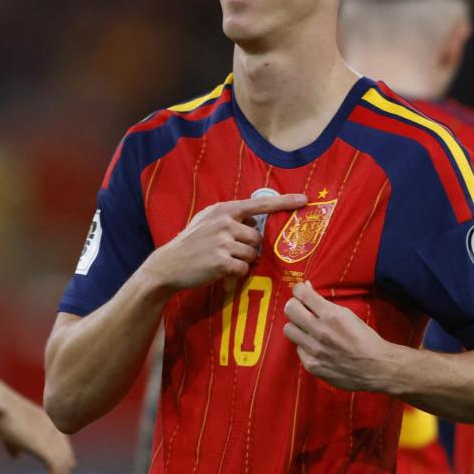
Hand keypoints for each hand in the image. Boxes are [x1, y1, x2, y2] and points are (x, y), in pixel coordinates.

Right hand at [0, 393, 76, 473]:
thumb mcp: (10, 429)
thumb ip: (15, 443)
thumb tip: (15, 456)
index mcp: (47, 422)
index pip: (62, 444)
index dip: (61, 460)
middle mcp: (54, 429)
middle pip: (66, 455)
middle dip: (62, 473)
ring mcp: (51, 438)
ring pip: (63, 464)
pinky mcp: (45, 447)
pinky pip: (56, 469)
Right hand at [140, 194, 307, 292]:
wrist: (168, 265)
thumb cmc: (189, 244)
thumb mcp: (206, 221)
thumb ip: (228, 217)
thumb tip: (253, 221)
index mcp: (223, 209)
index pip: (260, 204)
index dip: (285, 202)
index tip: (305, 200)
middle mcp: (225, 222)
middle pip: (257, 238)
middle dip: (248, 249)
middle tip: (228, 253)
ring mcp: (223, 241)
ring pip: (252, 255)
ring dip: (241, 262)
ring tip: (221, 261)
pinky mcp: (221, 261)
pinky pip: (243, 269)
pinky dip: (236, 273)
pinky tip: (220, 271)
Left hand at [281, 281, 398, 392]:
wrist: (376, 367)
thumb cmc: (365, 338)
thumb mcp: (348, 315)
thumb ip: (326, 304)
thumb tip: (306, 288)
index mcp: (331, 315)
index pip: (301, 294)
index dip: (298, 290)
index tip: (301, 292)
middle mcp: (319, 331)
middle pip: (289, 309)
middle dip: (294, 305)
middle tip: (301, 309)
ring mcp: (313, 349)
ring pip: (288, 329)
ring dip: (296, 326)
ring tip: (306, 329)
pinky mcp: (311, 365)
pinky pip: (298, 349)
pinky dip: (305, 346)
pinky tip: (316, 347)